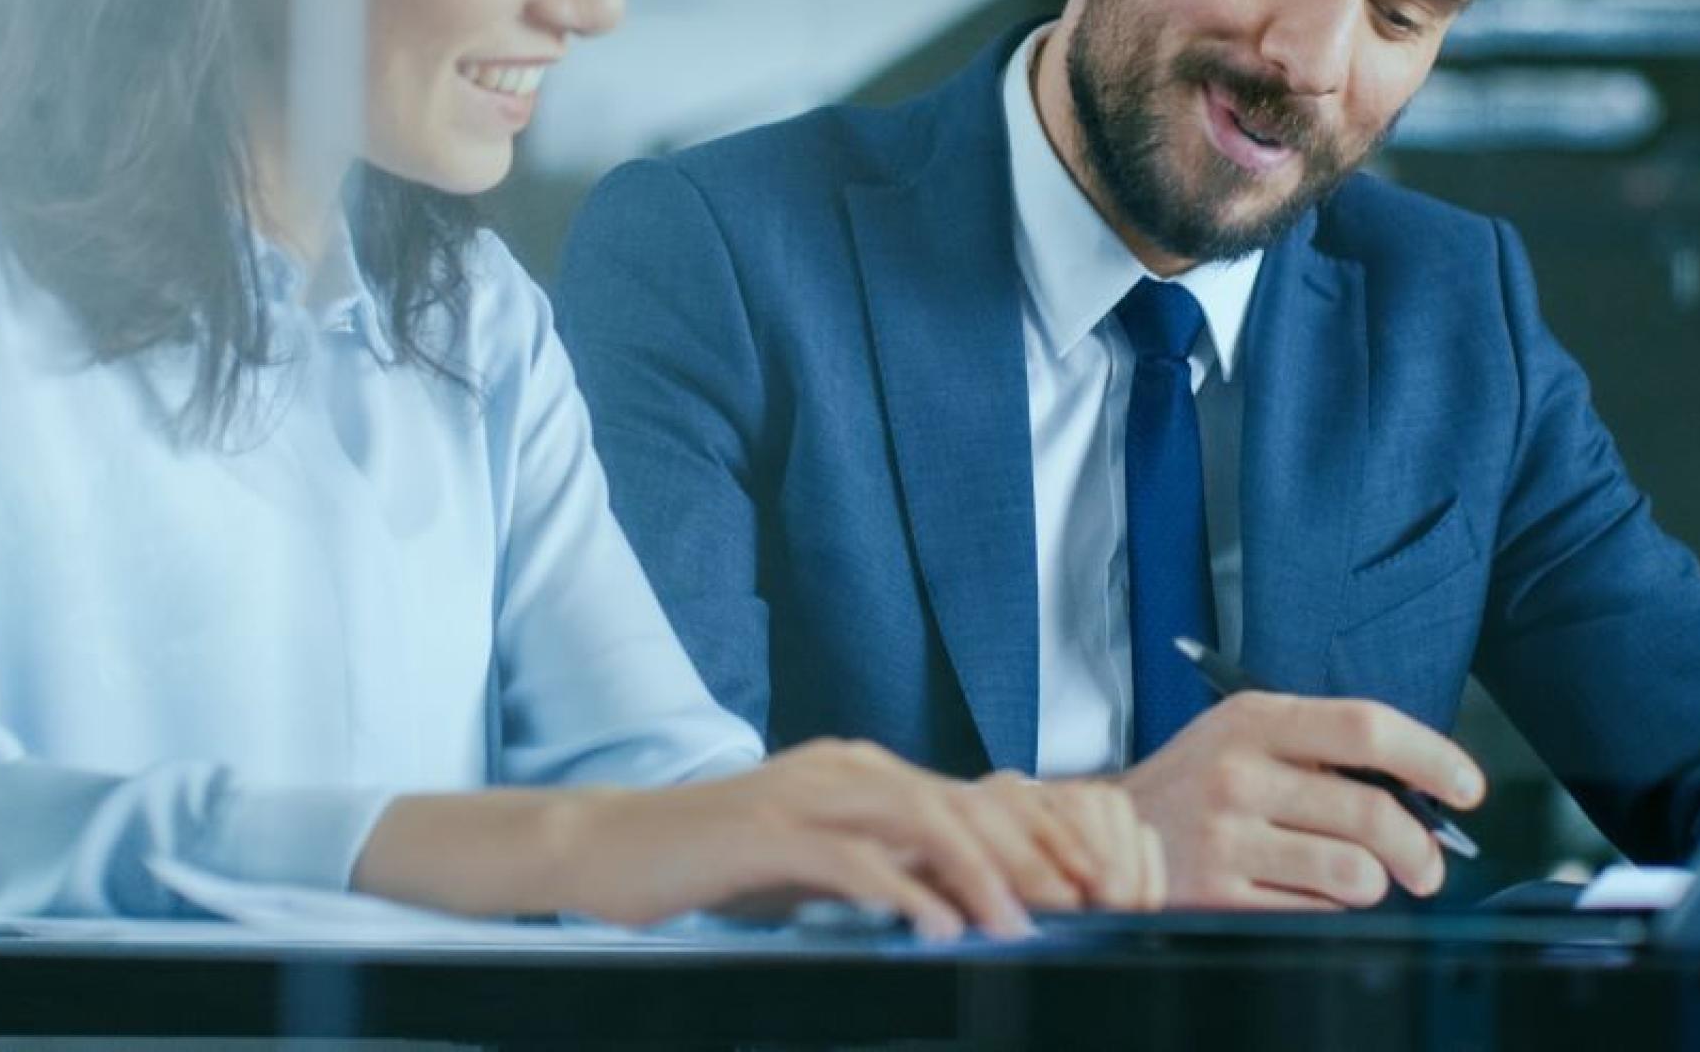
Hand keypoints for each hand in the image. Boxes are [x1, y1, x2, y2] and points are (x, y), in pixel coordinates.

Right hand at [357, 739, 1160, 940]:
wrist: (611, 848)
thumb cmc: (714, 865)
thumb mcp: (815, 863)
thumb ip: (883, 870)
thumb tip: (961, 903)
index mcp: (862, 772)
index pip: (971, 799)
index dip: (1037, 840)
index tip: (1088, 889)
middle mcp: (844, 769)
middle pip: (962, 803)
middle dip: (1031, 856)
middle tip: (1081, 908)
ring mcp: (804, 794)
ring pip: (920, 822)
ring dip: (981, 876)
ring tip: (1023, 925)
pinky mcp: (766, 831)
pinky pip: (851, 859)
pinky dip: (903, 893)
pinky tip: (939, 931)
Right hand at [1117, 692, 1484, 908]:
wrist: (1111, 831)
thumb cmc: (1197, 782)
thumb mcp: (1246, 735)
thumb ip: (1324, 748)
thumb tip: (1424, 790)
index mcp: (1254, 719)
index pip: (1366, 727)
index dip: (1432, 757)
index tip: (1468, 787)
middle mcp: (1239, 773)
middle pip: (1372, 812)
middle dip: (1421, 849)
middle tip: (1429, 867)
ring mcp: (1227, 837)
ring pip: (1354, 872)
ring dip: (1374, 884)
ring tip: (1358, 879)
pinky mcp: (1219, 894)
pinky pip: (1315, 912)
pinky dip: (1329, 908)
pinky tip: (1305, 891)